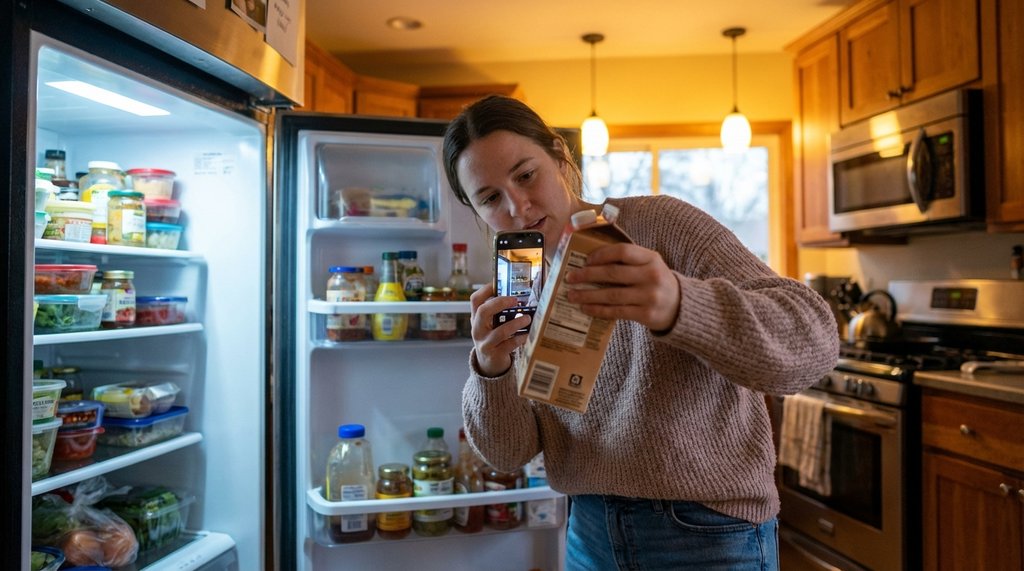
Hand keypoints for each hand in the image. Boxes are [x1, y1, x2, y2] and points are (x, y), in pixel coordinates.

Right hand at [469, 283, 532, 376]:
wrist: (488, 364)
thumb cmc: (492, 338)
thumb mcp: (489, 325)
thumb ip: (496, 312)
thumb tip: (516, 294)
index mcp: (476, 318)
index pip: (475, 300)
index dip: (486, 290)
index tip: (498, 284)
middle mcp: (477, 330)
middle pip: (483, 311)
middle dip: (500, 303)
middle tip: (515, 300)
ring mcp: (485, 343)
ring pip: (500, 331)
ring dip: (516, 323)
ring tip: (527, 318)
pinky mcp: (495, 354)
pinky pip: (510, 345)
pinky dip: (520, 338)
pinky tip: (528, 335)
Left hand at [563, 243, 680, 331]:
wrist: (682, 307)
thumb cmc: (657, 282)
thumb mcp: (650, 265)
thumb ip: (629, 261)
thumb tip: (591, 263)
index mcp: (652, 258)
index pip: (623, 251)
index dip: (601, 254)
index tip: (585, 260)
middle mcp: (652, 276)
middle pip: (613, 273)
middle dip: (587, 275)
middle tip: (570, 277)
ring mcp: (649, 296)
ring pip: (612, 295)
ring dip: (588, 295)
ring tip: (572, 295)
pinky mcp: (646, 315)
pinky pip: (617, 311)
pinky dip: (598, 310)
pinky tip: (586, 308)